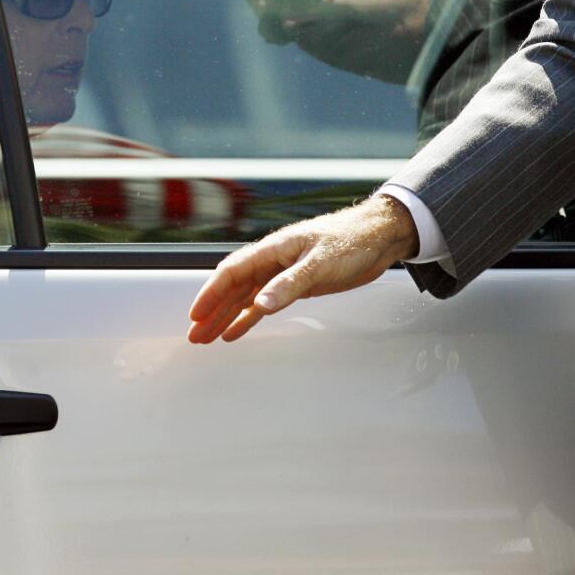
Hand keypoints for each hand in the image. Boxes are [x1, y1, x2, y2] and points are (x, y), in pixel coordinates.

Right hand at [186, 195, 419, 343]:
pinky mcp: (295, 285)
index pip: (231, 272)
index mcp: (272, 250)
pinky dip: (248, 317)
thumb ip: (289, 285)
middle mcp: (272, 261)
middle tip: (195, 335)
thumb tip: (260, 304)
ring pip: (244, 298)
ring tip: (207, 337)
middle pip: (232, 288)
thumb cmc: (351, 240)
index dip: (210, 294)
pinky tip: (236, 331)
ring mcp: (282, 274)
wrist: (379, 236)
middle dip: (212, 311)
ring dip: (225, 317)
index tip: (197, 315)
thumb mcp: (320, 264)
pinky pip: (263, 304)